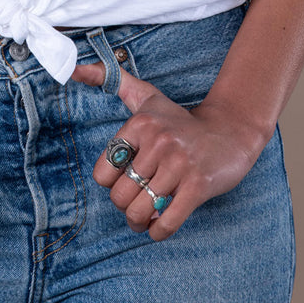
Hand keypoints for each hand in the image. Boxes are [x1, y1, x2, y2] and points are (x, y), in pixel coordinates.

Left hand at [70, 61, 269, 240]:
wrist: (231, 131)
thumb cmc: (180, 120)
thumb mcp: (145, 96)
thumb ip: (110, 79)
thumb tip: (72, 70)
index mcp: (140, 124)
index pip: (103, 172)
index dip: (111, 184)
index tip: (125, 180)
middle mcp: (158, 142)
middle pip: (120, 196)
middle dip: (125, 208)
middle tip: (137, 203)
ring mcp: (179, 164)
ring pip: (140, 211)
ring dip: (140, 223)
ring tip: (146, 217)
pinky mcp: (199, 185)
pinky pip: (167, 223)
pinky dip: (159, 233)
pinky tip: (160, 226)